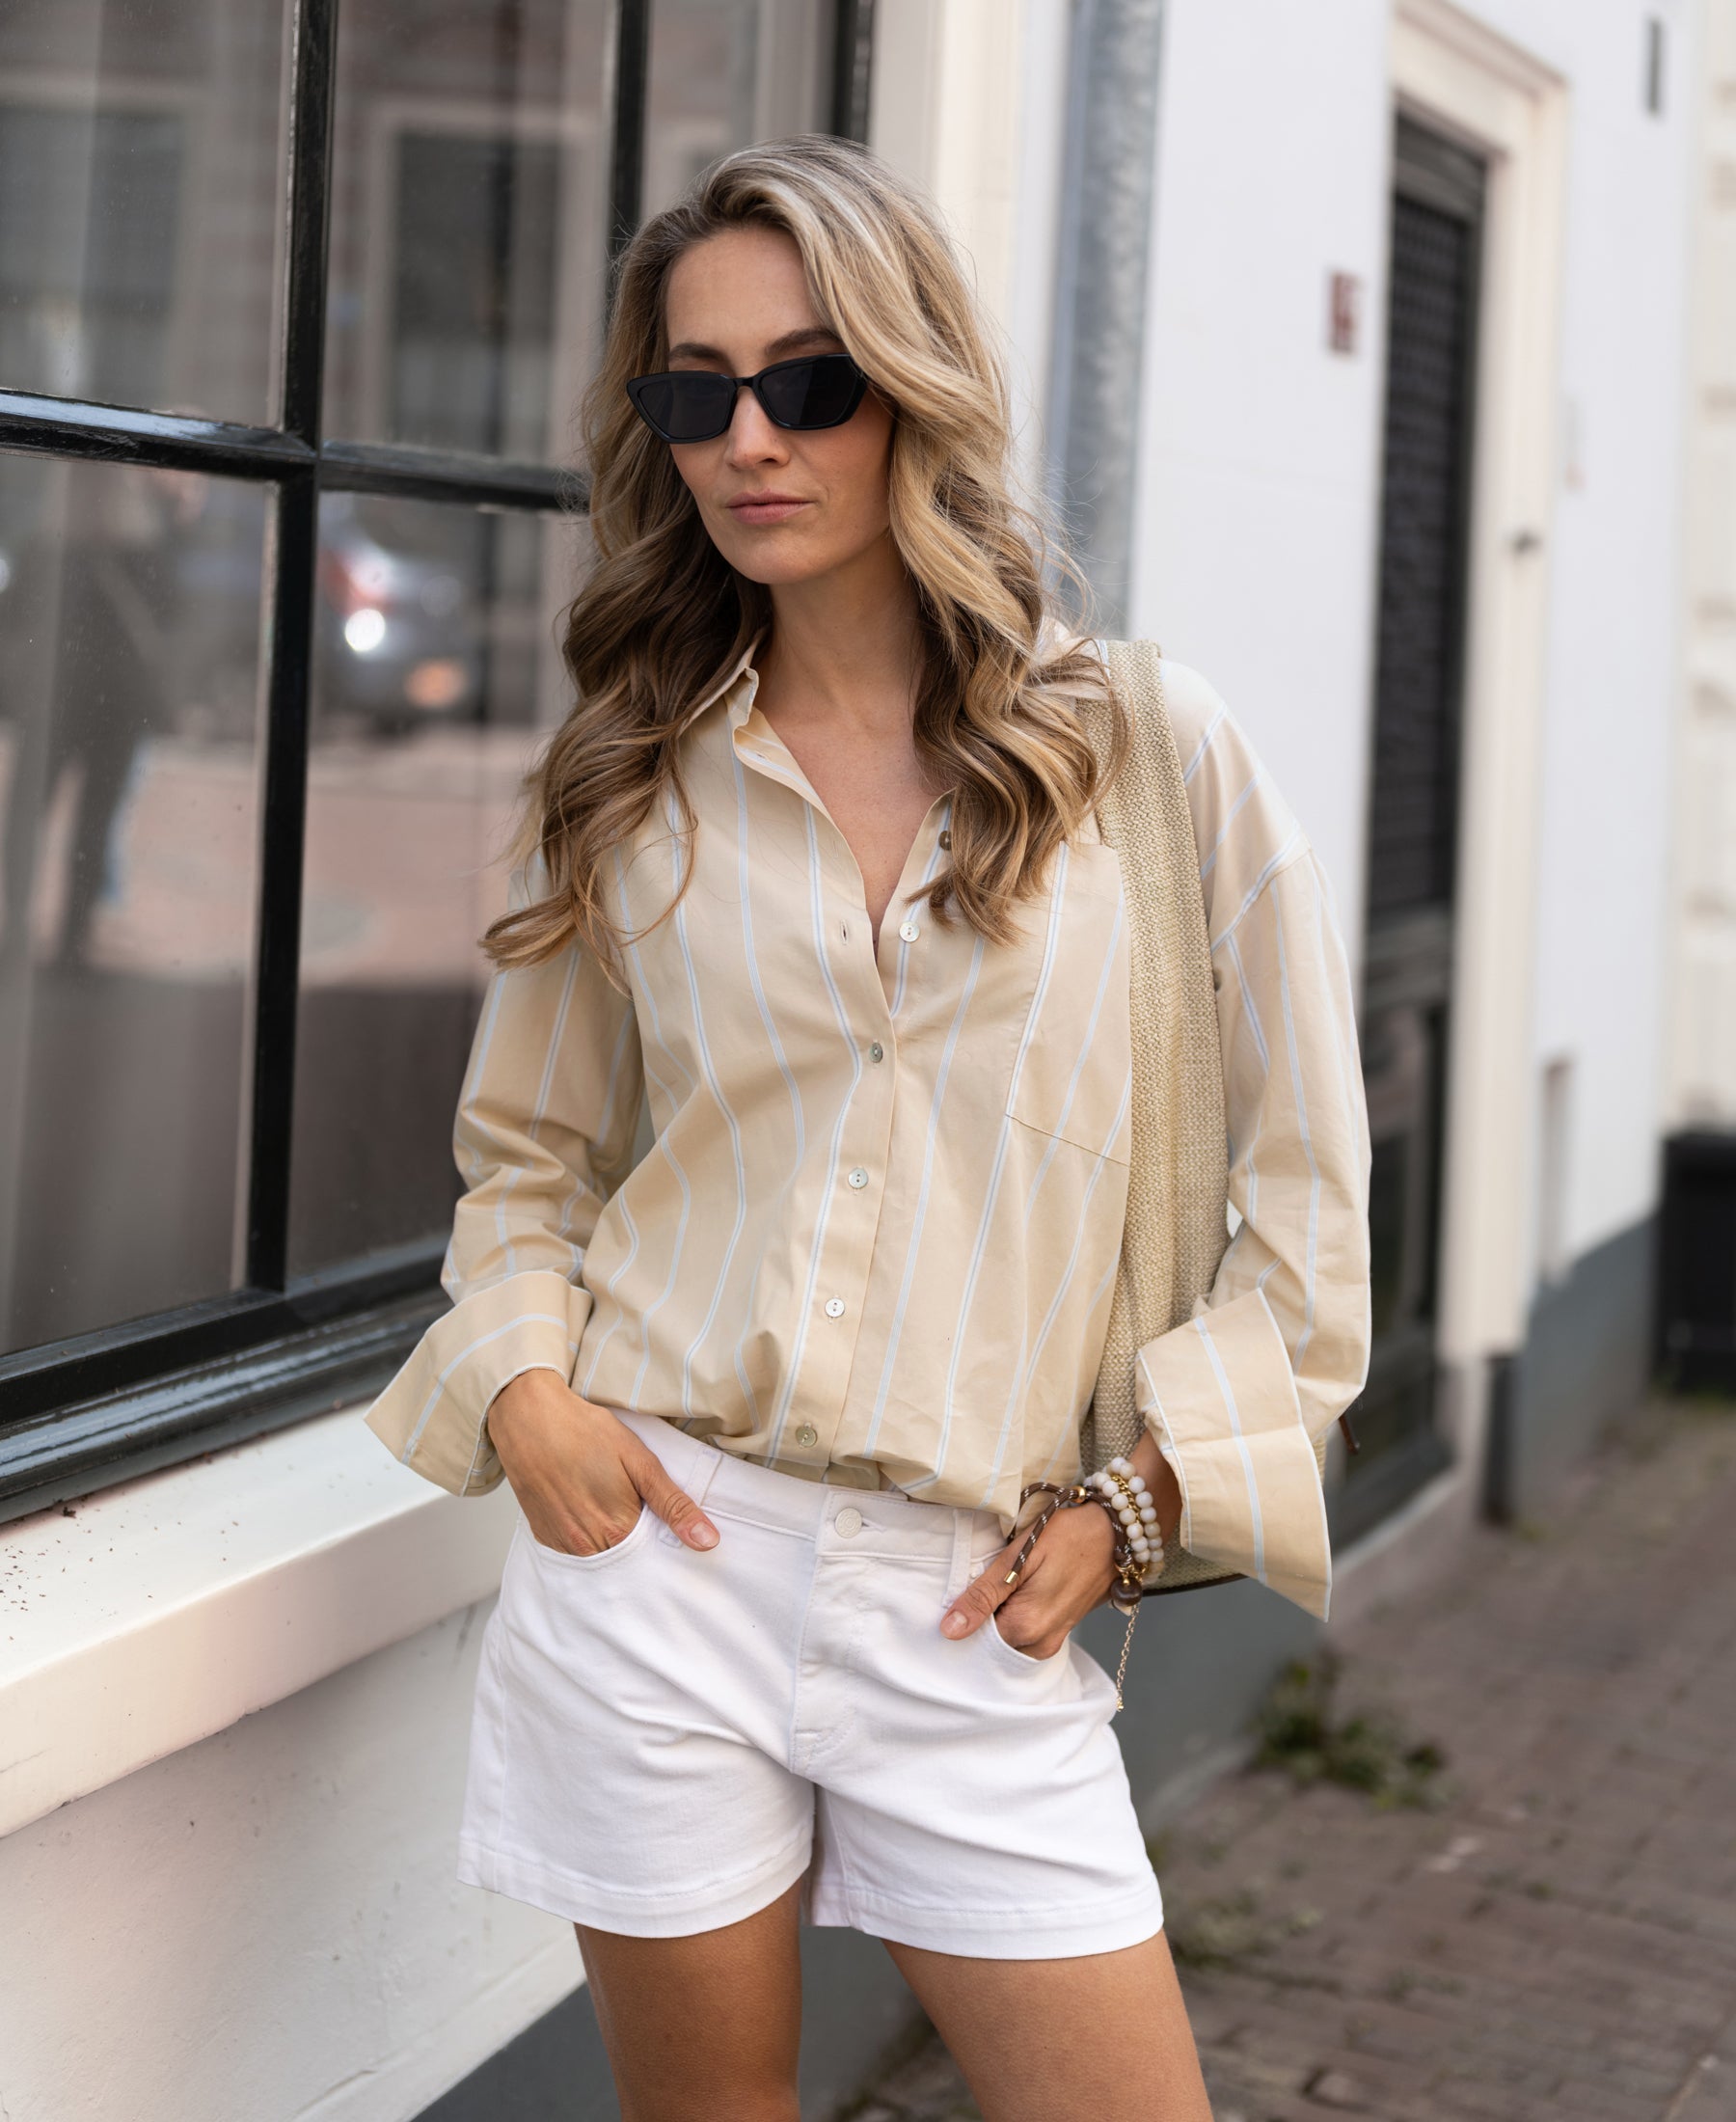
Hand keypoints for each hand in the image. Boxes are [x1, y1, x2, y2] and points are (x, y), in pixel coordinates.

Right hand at [486, 1370, 718, 1556]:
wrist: (529, 1418)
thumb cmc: (585, 1432)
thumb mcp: (639, 1461)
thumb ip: (674, 1504)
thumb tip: (707, 1542)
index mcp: (617, 1530)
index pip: (653, 1554)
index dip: (662, 1537)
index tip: (663, 1518)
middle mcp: (587, 1547)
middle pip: (626, 1558)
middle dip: (637, 1539)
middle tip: (633, 1502)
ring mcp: (562, 1544)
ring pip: (600, 1555)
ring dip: (610, 1537)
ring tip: (607, 1500)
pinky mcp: (543, 1536)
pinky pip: (574, 1547)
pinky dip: (586, 1534)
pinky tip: (586, 1504)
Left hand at [942, 1498, 1116, 1657]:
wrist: (1114, 1532)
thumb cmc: (1067, 1536)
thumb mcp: (1019, 1557)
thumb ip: (983, 1596)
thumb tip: (949, 1630)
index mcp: (1026, 1628)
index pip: (975, 1639)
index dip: (966, 1615)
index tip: (968, 1590)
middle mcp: (1041, 1644)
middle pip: (992, 1642)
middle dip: (982, 1617)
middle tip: (987, 1582)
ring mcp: (1054, 1640)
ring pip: (1009, 1638)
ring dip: (1000, 1616)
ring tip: (1005, 1583)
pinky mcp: (1061, 1631)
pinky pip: (1026, 1634)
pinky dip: (1015, 1616)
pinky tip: (1019, 1590)